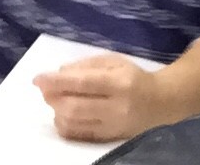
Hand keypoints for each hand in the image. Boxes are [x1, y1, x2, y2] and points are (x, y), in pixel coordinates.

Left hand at [34, 53, 160, 142]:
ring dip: (56, 111)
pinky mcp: (108, 138)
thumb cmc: (134, 77)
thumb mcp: (115, 61)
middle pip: (74, 107)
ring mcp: (112, 125)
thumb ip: (87, 65)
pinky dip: (64, 125)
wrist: (161, 103)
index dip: (57, 82)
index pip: (82, 83)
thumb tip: (59, 73)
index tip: (38, 78)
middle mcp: (116, 106)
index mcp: (120, 82)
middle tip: (45, 89)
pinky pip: (78, 135)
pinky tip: (63, 115)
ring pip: (73, 123)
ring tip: (55, 100)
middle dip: (53, 97)